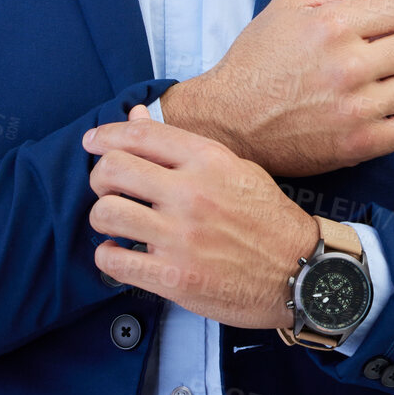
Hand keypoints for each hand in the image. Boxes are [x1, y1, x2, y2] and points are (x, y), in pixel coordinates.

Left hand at [82, 104, 319, 328]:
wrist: (301, 272)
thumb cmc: (267, 218)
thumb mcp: (233, 168)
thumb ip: (182, 146)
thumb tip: (136, 117)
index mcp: (207, 161)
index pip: (140, 135)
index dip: (107, 135)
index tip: (93, 141)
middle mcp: (190, 194)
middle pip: (112, 170)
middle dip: (100, 177)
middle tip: (107, 187)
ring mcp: (180, 238)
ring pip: (105, 213)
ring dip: (103, 217)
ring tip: (117, 222)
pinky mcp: (174, 278)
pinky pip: (114, 261)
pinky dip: (109, 256)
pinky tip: (122, 253)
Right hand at [160, 0, 393, 177]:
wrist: (227, 119)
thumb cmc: (260, 57)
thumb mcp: (293, 3)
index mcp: (331, 24)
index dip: (391, 15)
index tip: (371, 29)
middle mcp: (347, 65)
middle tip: (370, 58)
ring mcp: (355, 108)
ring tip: (373, 86)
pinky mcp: (358, 146)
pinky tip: (381, 112)